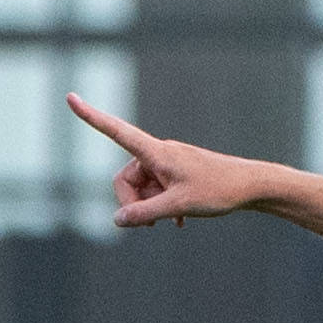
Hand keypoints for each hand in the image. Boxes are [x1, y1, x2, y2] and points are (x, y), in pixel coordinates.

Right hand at [67, 95, 286, 228]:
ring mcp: (169, 163)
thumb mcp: (178, 206)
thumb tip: (117, 220)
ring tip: (169, 222)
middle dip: (131, 202)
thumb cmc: (218, 191)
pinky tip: (178, 224)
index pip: (116, 131)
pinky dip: (162, 206)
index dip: (91, 117)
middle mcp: (159, 153)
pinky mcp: (179, 173)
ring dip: (148, 207)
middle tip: (149, 224)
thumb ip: (145, 213)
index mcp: (156, 152)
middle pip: (125, 177)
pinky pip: (158, 189)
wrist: (252, 186)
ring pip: (143, 187)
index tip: (70, 97)